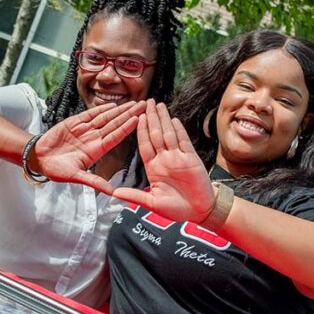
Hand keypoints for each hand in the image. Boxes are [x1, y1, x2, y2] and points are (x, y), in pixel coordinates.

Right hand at [32, 100, 145, 192]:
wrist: (38, 158)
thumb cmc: (55, 170)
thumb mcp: (75, 176)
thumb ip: (93, 181)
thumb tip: (112, 192)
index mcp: (96, 151)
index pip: (115, 137)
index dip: (127, 128)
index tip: (139, 120)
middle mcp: (93, 139)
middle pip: (115, 125)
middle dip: (129, 115)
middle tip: (144, 106)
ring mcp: (85, 130)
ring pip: (105, 118)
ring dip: (119, 110)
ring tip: (133, 103)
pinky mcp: (74, 123)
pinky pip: (90, 114)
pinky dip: (100, 109)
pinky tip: (113, 105)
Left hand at [112, 101, 215, 222]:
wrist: (199, 212)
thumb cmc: (176, 209)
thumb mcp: (153, 203)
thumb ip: (135, 196)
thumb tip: (114, 194)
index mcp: (154, 168)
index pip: (145, 145)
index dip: (140, 130)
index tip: (136, 117)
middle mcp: (165, 159)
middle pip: (156, 134)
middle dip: (151, 118)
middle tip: (146, 101)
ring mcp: (178, 157)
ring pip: (169, 134)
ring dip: (163, 119)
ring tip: (158, 104)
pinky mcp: (191, 159)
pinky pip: (184, 142)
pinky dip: (179, 131)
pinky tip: (173, 120)